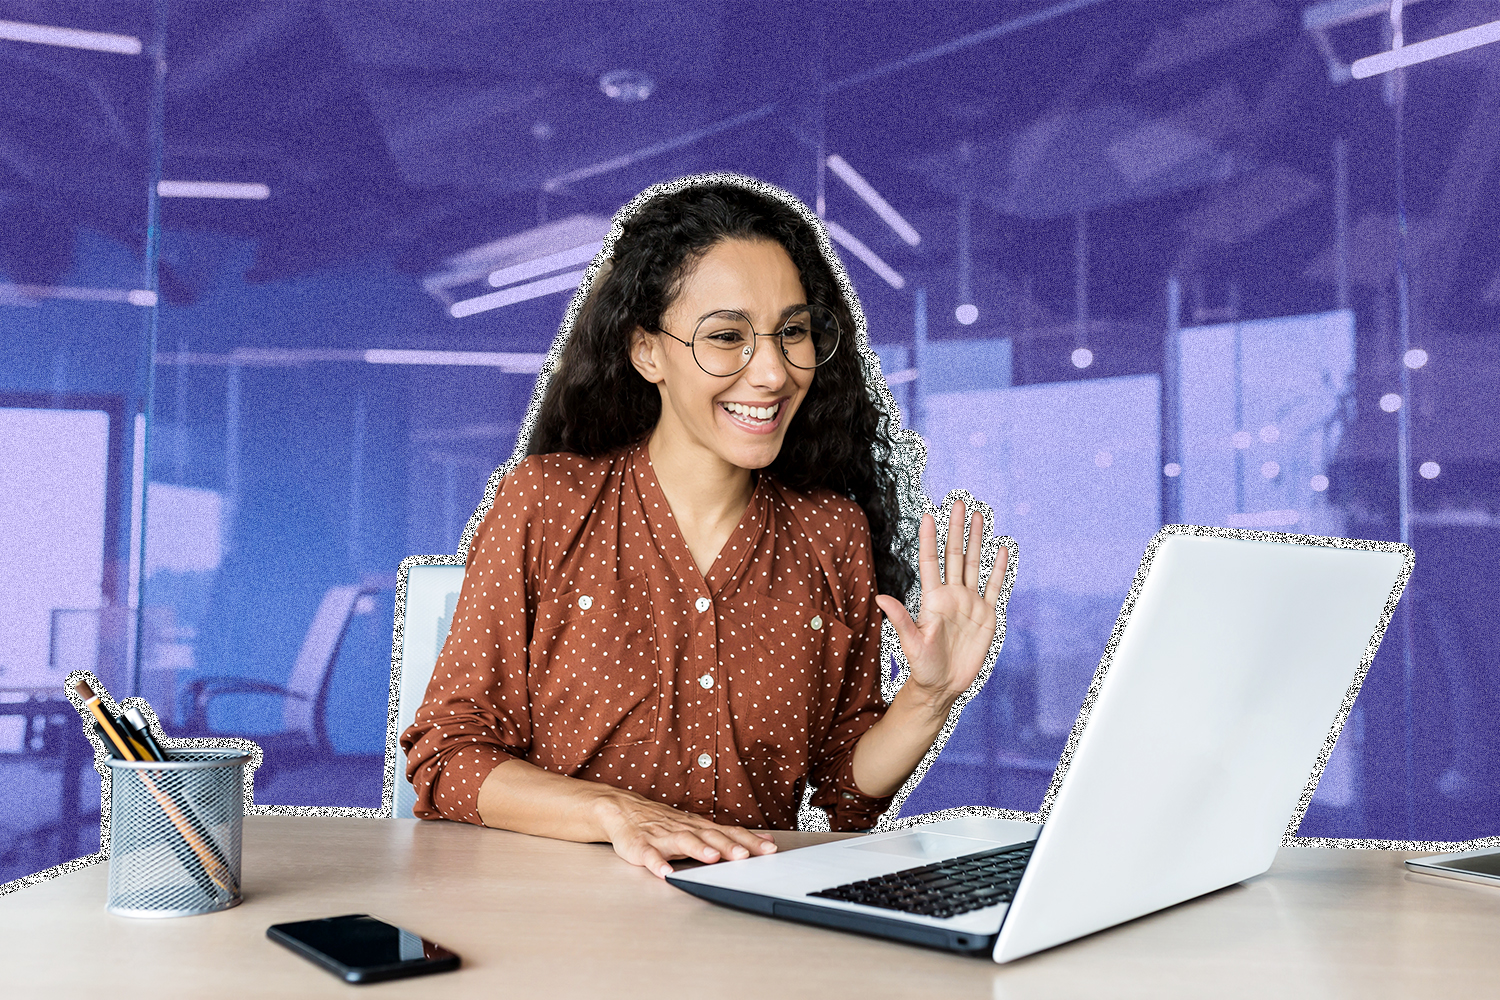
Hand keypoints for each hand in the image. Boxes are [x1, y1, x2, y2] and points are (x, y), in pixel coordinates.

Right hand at [595, 790, 776, 878]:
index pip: (729, 833)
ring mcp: (662, 836)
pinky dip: (657, 863)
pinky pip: (649, 855)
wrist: (624, 811)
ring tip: (711, 858)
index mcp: (699, 827)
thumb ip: (727, 836)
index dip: (749, 841)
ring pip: (683, 841)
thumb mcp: (698, 828)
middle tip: (745, 855)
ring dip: (698, 849)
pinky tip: (664, 872)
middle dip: (728, 846)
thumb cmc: (666, 824)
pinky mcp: (641, 846)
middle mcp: (684, 829)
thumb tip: (763, 842)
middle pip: (709, 835)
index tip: (769, 849)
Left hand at [873, 498, 1006, 708]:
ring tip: (979, 516)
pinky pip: (993, 586)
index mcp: (932, 598)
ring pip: (973, 564)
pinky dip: (998, 568)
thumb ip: (900, 618)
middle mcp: (951, 595)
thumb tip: (880, 597)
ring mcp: (970, 603)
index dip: (929, 539)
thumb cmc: (922, 666)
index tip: (928, 515)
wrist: (944, 685)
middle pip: (954, 555)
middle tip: (959, 503)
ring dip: (976, 541)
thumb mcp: (911, 642)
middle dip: (957, 529)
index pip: (930, 562)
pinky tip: (1001, 549)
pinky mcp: (986, 615)